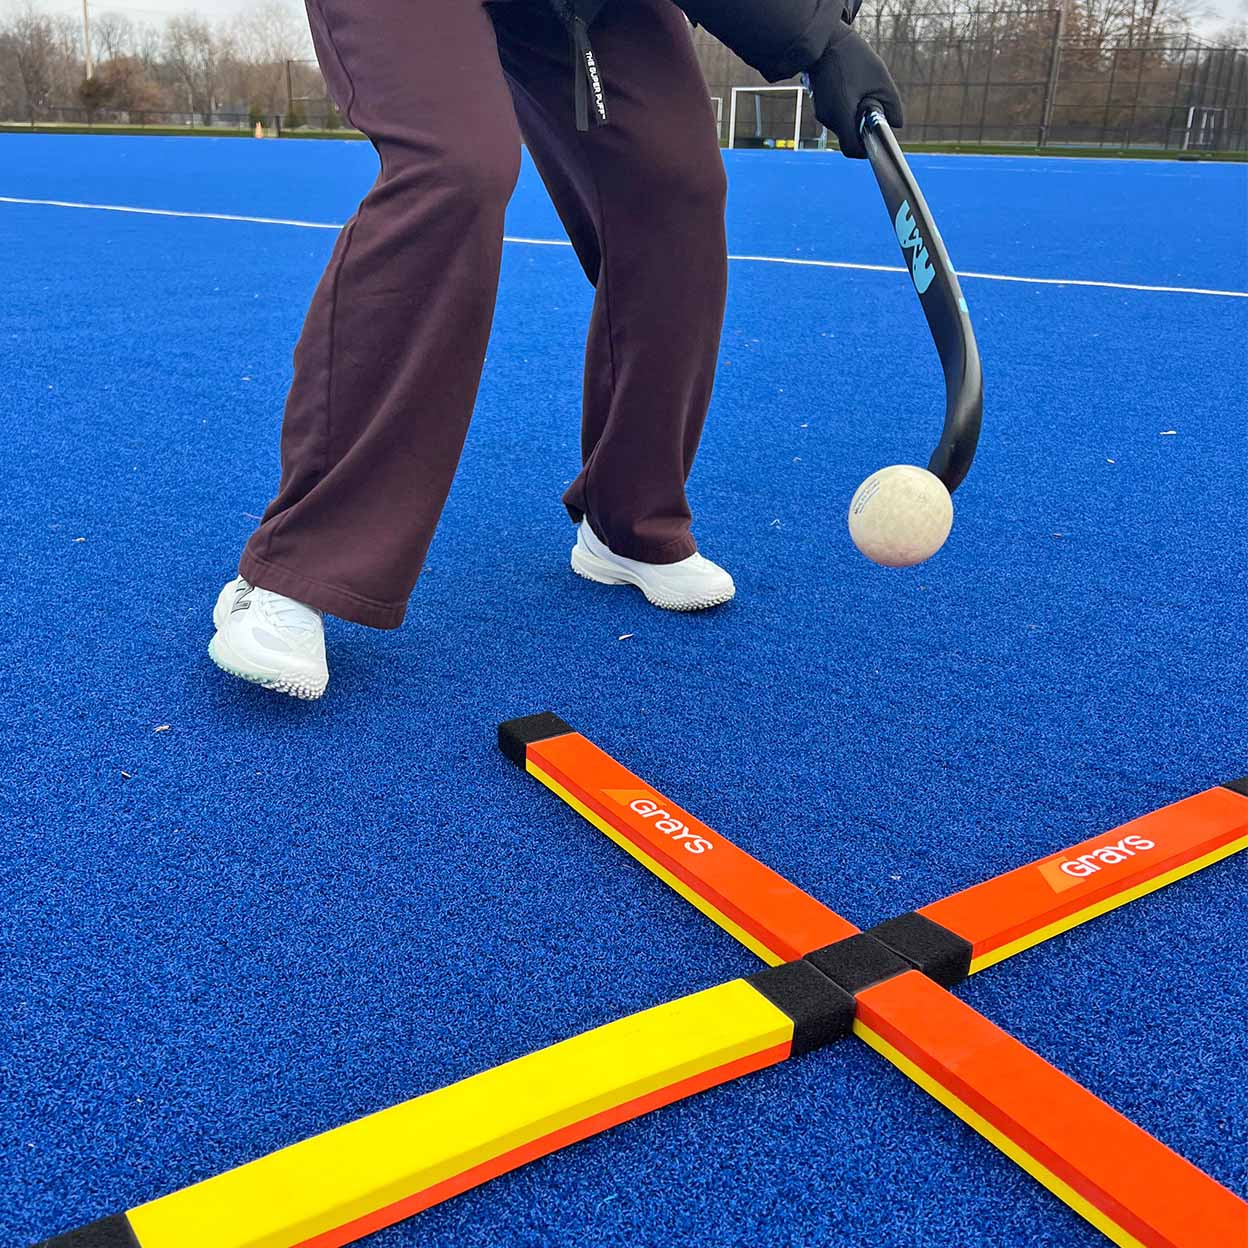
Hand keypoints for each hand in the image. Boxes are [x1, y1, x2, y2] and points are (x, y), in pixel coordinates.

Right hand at [807, 29, 902, 158]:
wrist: (824, 40)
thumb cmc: (852, 57)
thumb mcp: (880, 79)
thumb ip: (892, 105)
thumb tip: (897, 125)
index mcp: (842, 115)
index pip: (851, 149)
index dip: (865, 151)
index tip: (875, 143)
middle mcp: (828, 118)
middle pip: (848, 136)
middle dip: (862, 127)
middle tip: (873, 107)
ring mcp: (821, 111)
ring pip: (843, 124)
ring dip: (855, 115)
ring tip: (861, 91)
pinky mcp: (819, 104)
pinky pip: (836, 114)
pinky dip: (847, 107)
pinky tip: (851, 88)